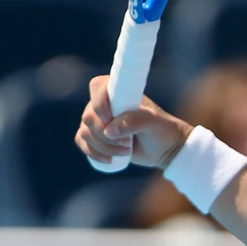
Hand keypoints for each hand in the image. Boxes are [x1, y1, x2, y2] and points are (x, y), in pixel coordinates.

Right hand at [75, 75, 191, 169]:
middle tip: (127, 142)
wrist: (164, 148)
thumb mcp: (153, 123)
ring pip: (85, 132)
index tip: (109, 118)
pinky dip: (93, 153)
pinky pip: (82, 142)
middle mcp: (105, 104)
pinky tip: (108, 159)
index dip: (99, 102)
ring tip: (126, 151)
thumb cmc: (161, 129)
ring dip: (103, 146)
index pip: (98, 86)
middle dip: (104, 134)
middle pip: (89, 116)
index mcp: (119, 92)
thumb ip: (134, 121)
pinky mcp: (95, 137)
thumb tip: (109, 130)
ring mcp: (98, 120)